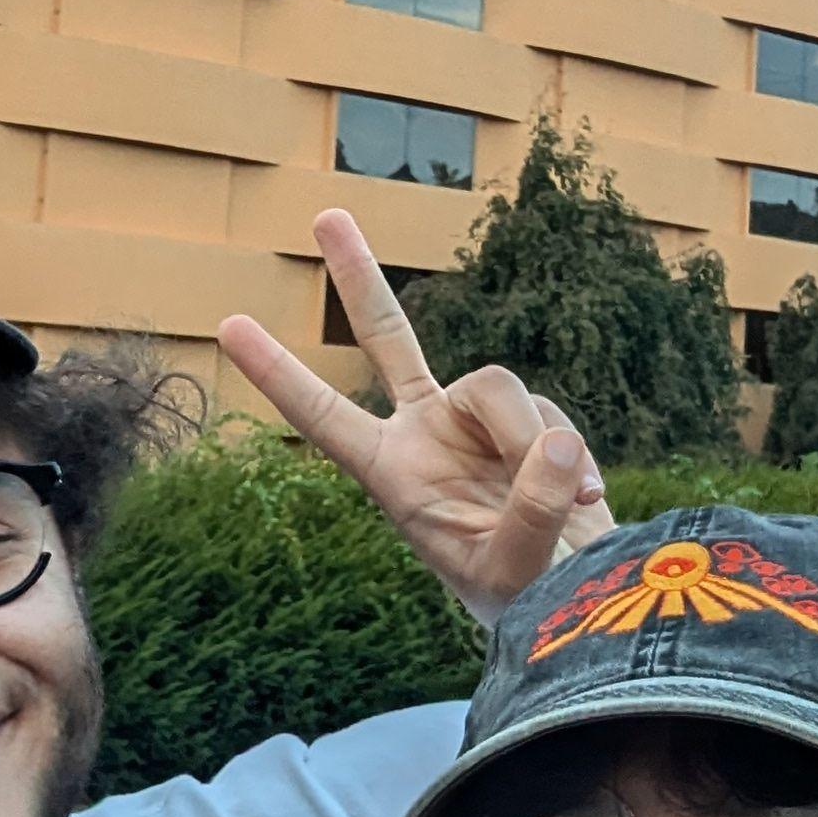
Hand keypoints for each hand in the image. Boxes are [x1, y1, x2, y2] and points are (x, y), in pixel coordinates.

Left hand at [216, 211, 621, 628]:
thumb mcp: (512, 572)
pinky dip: (575, 458)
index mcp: (391, 474)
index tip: (227, 326)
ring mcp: (479, 421)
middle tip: (324, 214)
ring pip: (502, 389)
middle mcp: (427, 433)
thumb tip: (559, 443)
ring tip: (569, 508)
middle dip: (360, 277)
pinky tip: (590, 501)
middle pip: (388, 338)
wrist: (580, 599)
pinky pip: (553, 416)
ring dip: (535, 445)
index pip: (324, 415)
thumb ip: (530, 510)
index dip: (279, 374)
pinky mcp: (532, 423)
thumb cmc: (525, 601)